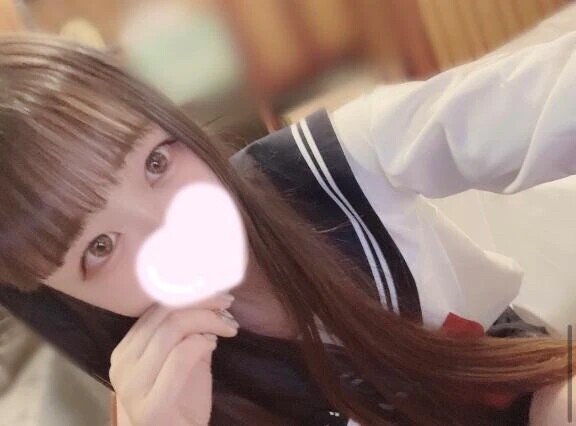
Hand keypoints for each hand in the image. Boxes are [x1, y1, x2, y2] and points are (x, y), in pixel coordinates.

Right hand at [110, 293, 238, 425]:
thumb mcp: (187, 358)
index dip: (190, 294)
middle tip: (228, 305)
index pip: (156, 308)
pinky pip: (180, 357)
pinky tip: (214, 343)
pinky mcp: (150, 406)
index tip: (218, 294)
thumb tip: (209, 298)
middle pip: (165, 315)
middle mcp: (122, 364)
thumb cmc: (183, 401)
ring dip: (208, 320)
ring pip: (172, 330)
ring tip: (228, 326)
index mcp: (126, 350)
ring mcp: (131, 386)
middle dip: (202, 303)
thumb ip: (190, 331)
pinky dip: (201, 343)